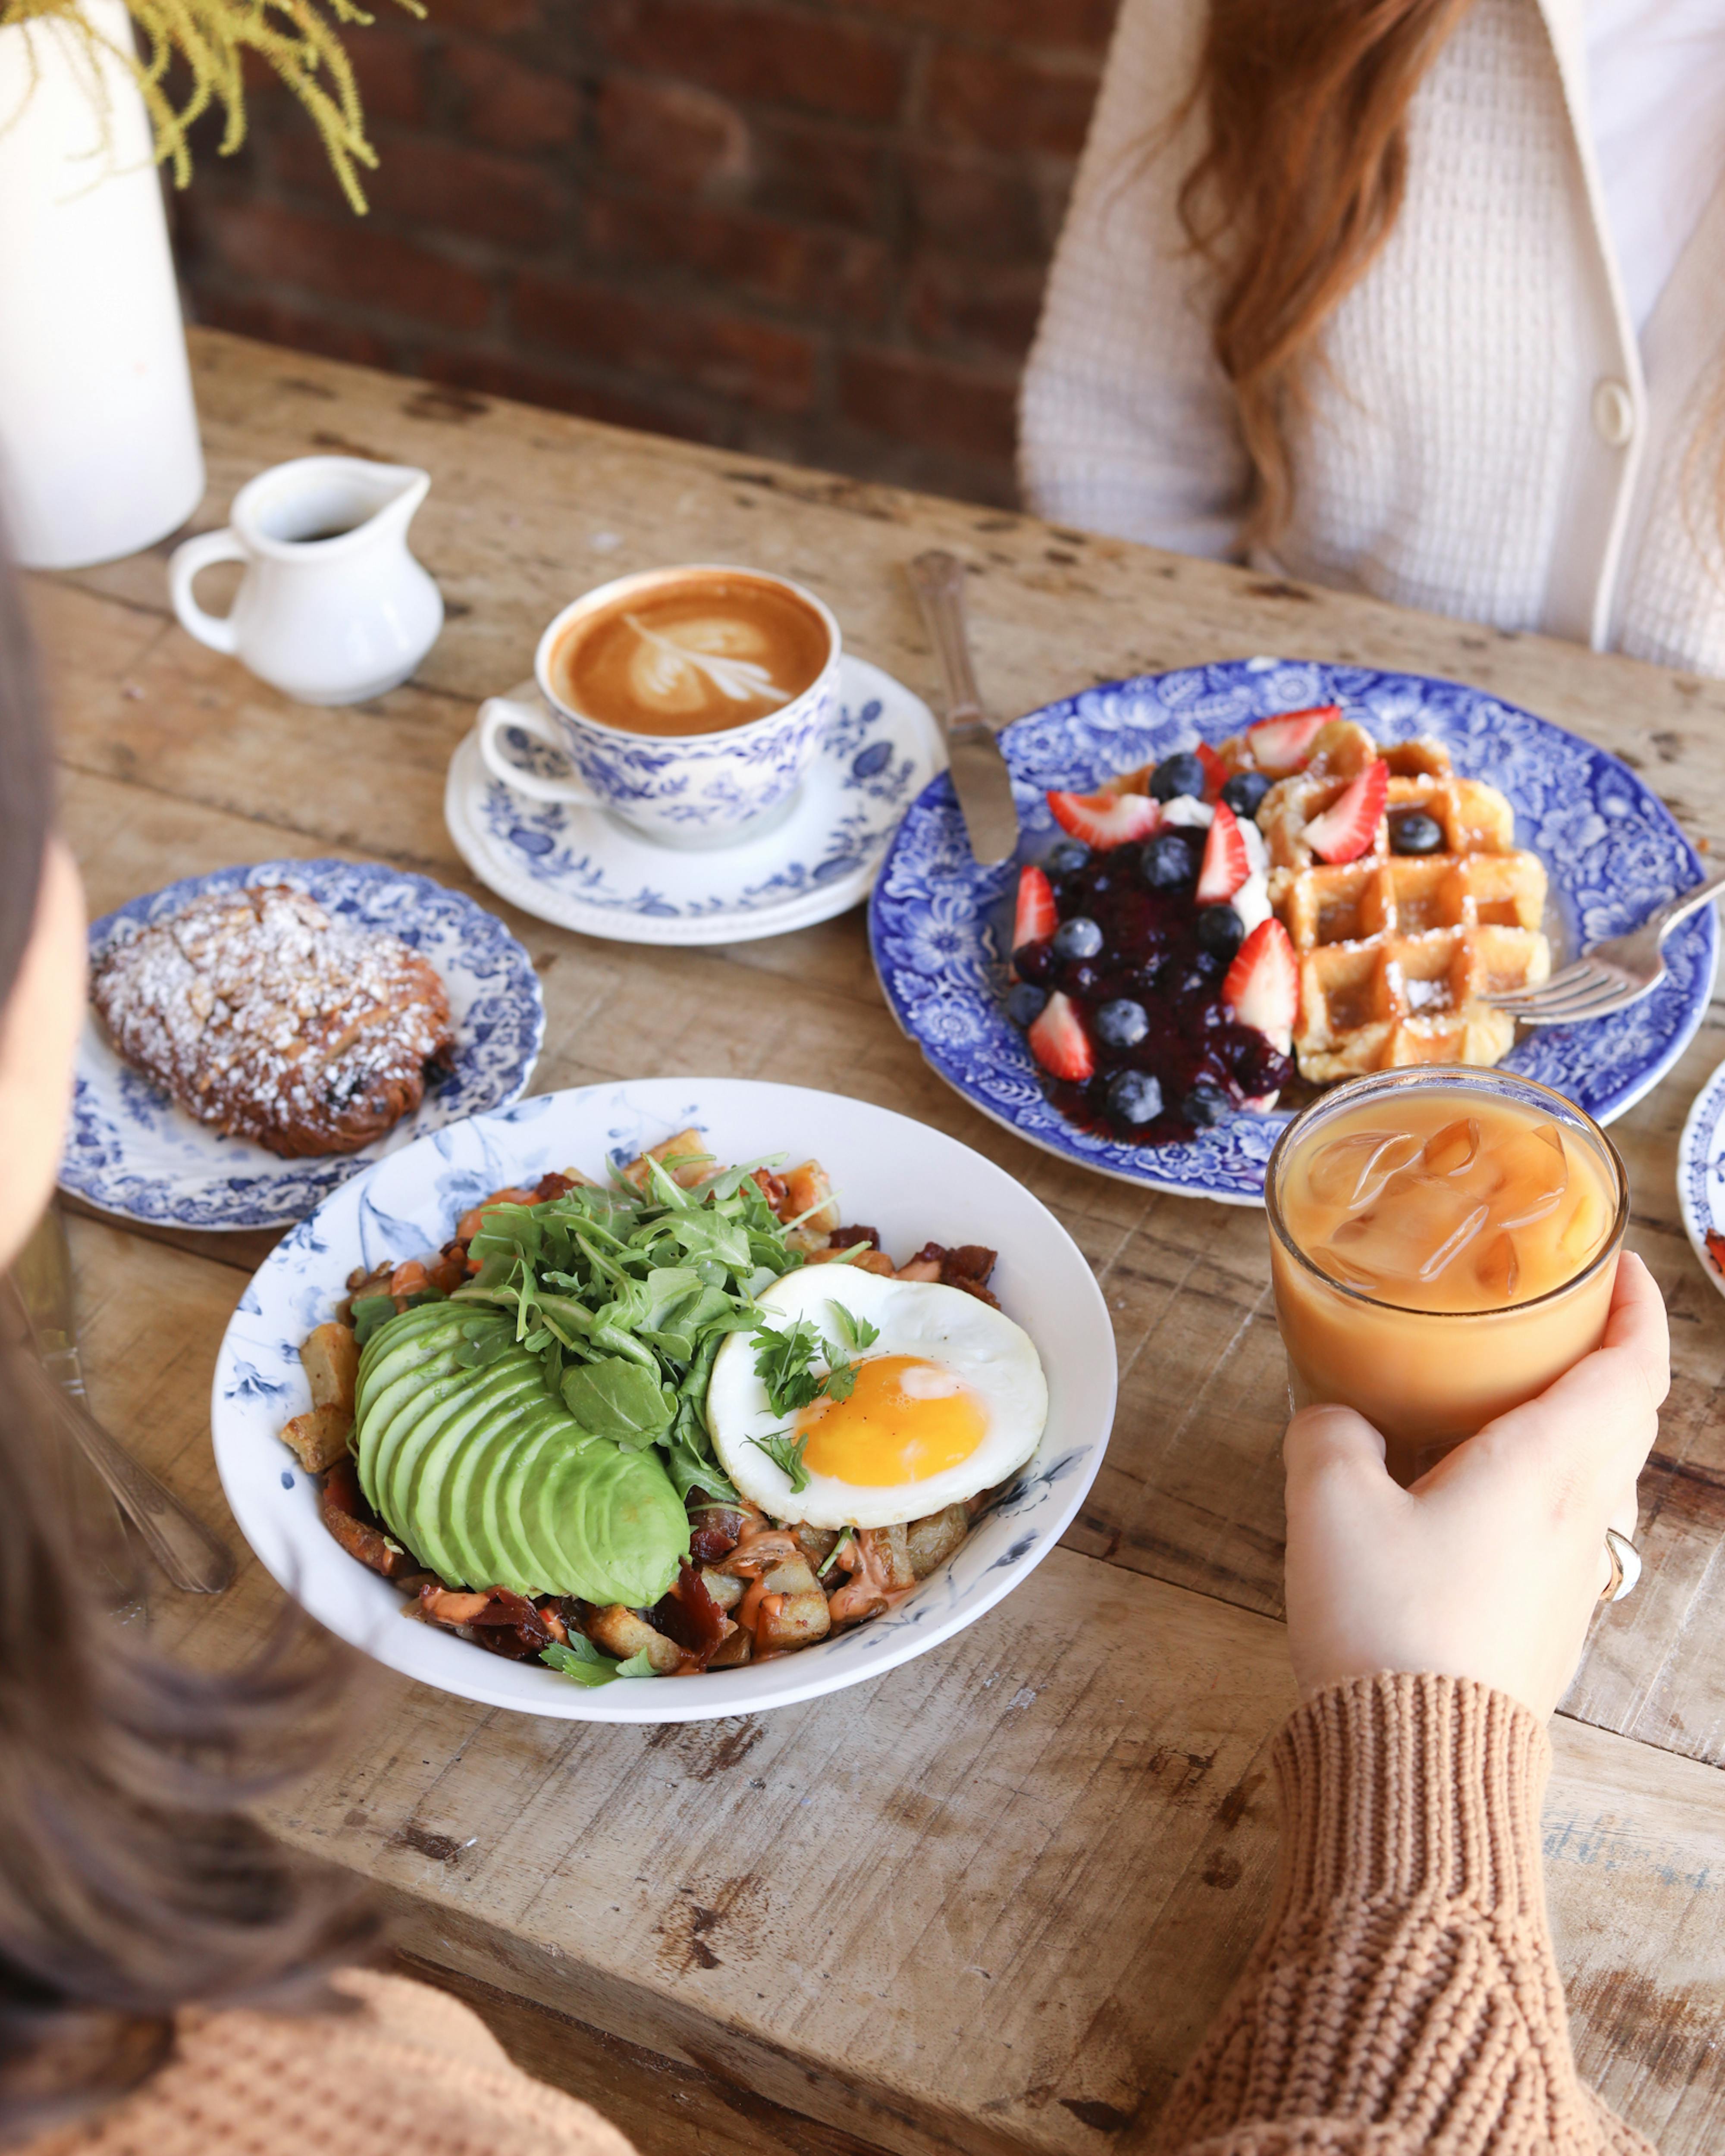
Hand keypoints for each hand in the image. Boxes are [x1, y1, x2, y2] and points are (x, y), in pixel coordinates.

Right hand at [1281, 1251, 1667, 1719]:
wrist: (1417, 1760)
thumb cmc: (1387, 1623)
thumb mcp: (1328, 1502)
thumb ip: (1330, 1436)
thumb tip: (1336, 1422)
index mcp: (1546, 1466)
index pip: (1632, 1368)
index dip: (1637, 1309)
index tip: (1618, 1268)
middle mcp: (1578, 1518)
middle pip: (1631, 1419)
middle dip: (1611, 1357)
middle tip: (1559, 1319)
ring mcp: (1569, 1582)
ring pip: (1605, 1481)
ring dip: (1584, 1429)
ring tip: (1517, 1402)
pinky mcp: (1546, 1629)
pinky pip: (1569, 1537)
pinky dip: (1550, 1493)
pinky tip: (1482, 1501)